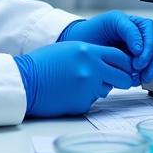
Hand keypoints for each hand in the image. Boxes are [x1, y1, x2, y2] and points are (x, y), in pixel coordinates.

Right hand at [13, 41, 133, 116]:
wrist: (26, 81)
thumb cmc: (43, 64)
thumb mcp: (70, 49)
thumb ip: (91, 54)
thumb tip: (109, 63)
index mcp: (88, 51)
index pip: (120, 57)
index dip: (126, 64)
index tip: (126, 67)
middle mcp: (92, 69)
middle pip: (123, 77)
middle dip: (122, 80)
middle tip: (116, 81)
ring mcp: (88, 87)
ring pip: (107, 90)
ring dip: (100, 88)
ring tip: (78, 84)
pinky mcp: (82, 104)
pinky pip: (92, 101)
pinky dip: (85, 99)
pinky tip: (70, 93)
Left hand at [59, 11, 152, 84]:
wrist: (78, 50)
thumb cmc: (86, 37)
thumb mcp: (101, 29)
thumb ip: (120, 34)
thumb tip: (138, 48)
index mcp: (124, 21)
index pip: (146, 27)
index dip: (144, 41)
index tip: (136, 53)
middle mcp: (134, 31)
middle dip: (150, 56)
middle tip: (139, 68)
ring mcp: (137, 44)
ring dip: (152, 66)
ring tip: (142, 77)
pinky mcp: (136, 58)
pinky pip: (149, 64)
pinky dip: (147, 72)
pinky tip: (139, 80)